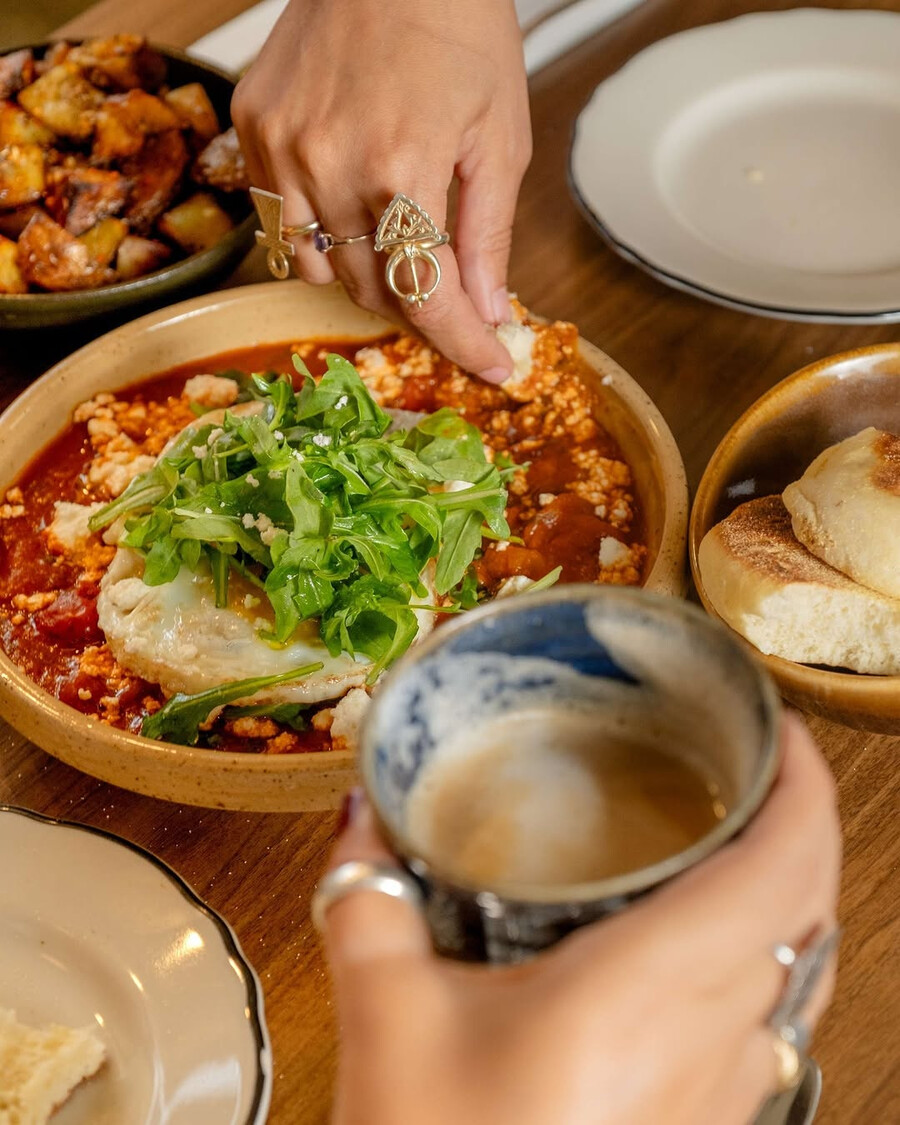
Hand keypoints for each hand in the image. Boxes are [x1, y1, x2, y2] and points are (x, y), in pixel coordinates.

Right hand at [231, 0, 530, 382]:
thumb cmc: (459, 27)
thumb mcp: (499, 137)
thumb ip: (489, 236)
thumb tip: (489, 310)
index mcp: (403, 167)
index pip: (428, 296)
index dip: (463, 344)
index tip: (491, 366)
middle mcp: (331, 166)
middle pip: (375, 292)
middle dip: (422, 308)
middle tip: (452, 300)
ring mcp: (283, 149)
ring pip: (322, 271)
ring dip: (369, 279)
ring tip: (400, 249)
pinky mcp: (256, 129)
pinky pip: (280, 223)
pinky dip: (319, 237)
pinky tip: (350, 211)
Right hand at [318, 713, 840, 1124]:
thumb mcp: (389, 1020)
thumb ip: (369, 903)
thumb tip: (359, 821)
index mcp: (642, 992)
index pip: (778, 871)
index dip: (802, 788)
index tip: (780, 732)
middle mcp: (705, 1042)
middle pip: (810, 909)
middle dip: (804, 819)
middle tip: (762, 762)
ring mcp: (720, 1093)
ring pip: (807, 969)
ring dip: (799, 889)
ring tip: (752, 833)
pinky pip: (780, 1021)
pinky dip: (778, 955)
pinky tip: (728, 945)